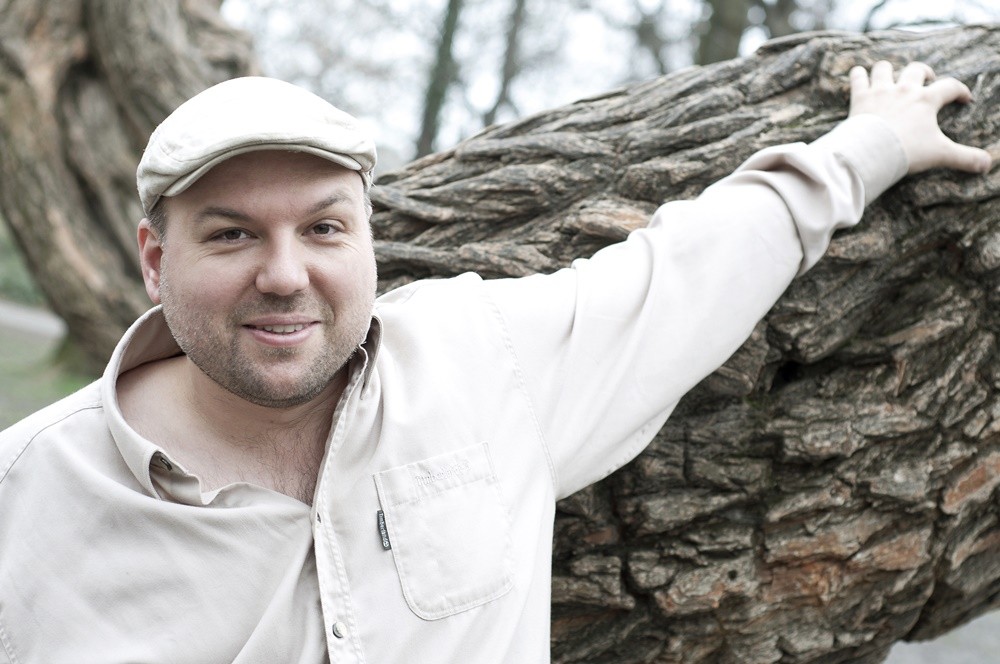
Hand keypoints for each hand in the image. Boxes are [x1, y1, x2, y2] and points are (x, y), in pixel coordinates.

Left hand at [849, 61, 990, 174]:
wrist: (872, 152)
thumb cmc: (907, 152)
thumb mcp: (941, 154)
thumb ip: (965, 158)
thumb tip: (987, 165)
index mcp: (926, 100)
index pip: (950, 87)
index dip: (960, 91)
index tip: (964, 98)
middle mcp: (904, 90)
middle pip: (916, 70)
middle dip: (923, 72)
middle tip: (926, 80)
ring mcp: (880, 91)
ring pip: (884, 68)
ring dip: (887, 70)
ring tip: (890, 77)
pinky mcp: (859, 98)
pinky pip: (857, 77)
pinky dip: (858, 75)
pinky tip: (859, 76)